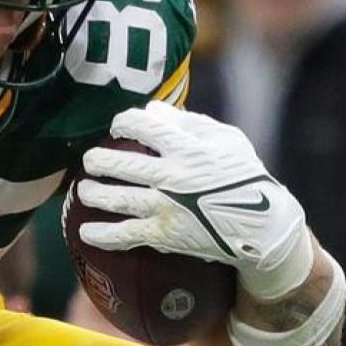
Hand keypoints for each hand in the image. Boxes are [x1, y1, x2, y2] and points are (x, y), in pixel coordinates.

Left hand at [78, 102, 311, 299]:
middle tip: (90, 160)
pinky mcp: (166, 234)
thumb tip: (151, 110)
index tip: (117, 126)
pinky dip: (103, 235)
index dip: (124, 122)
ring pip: (118, 198)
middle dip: (99, 160)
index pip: (144, 126)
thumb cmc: (244, 175)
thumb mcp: (226, 139)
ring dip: (93, 194)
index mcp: (188, 148)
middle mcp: (173, 176)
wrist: (261, 225)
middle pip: (123, 164)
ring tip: (83, 191)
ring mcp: (167, 207)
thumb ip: (188, 122)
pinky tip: (85, 233)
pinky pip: (126, 234)